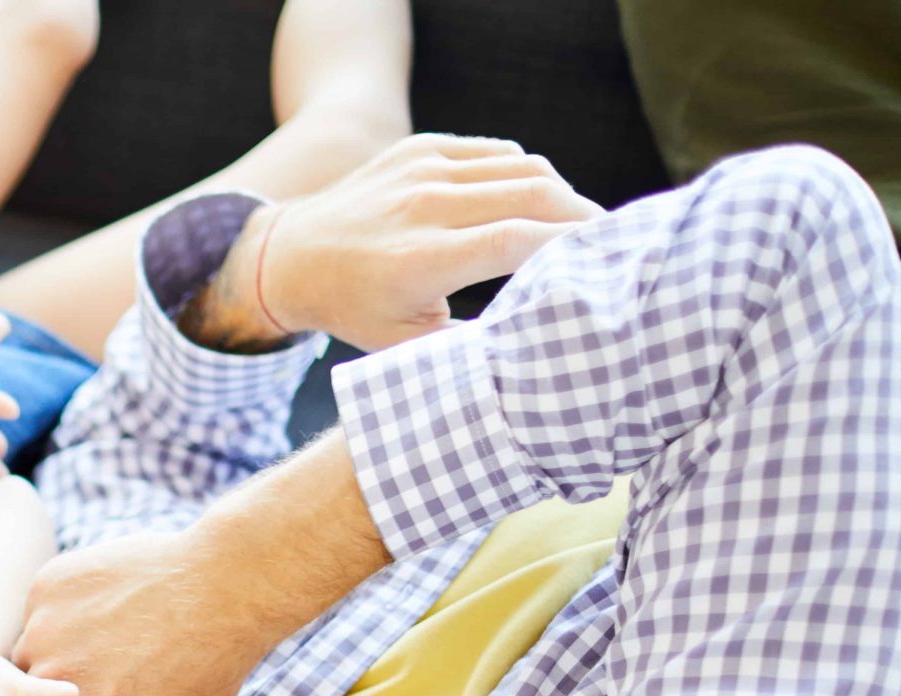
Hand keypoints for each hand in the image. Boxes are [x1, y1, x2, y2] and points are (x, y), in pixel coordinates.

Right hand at [0, 530, 268, 695]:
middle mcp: (48, 684)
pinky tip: (112, 605)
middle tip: (104, 678)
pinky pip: (40, 609)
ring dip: (58, 652)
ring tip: (116, 637)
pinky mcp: (46, 585)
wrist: (227, 583)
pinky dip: (65, 612)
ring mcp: (44, 629)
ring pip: (28, 652)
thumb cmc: (204, 672)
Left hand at [255, 134, 604, 350]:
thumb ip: (469, 340)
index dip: (570, 247)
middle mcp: (423, 206)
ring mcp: (421, 168)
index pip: (518, 241)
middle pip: (533, 194)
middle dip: (581, 216)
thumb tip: (535, 336)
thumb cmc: (355, 309)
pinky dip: (525, 175)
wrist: (292, 256)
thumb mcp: (405, 344)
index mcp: (419, 259)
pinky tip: (533, 203)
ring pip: (523, 167)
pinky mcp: (422, 147)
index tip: (606, 263)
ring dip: (560, 194)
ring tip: (575, 226)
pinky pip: (497, 153)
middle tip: (608, 243)